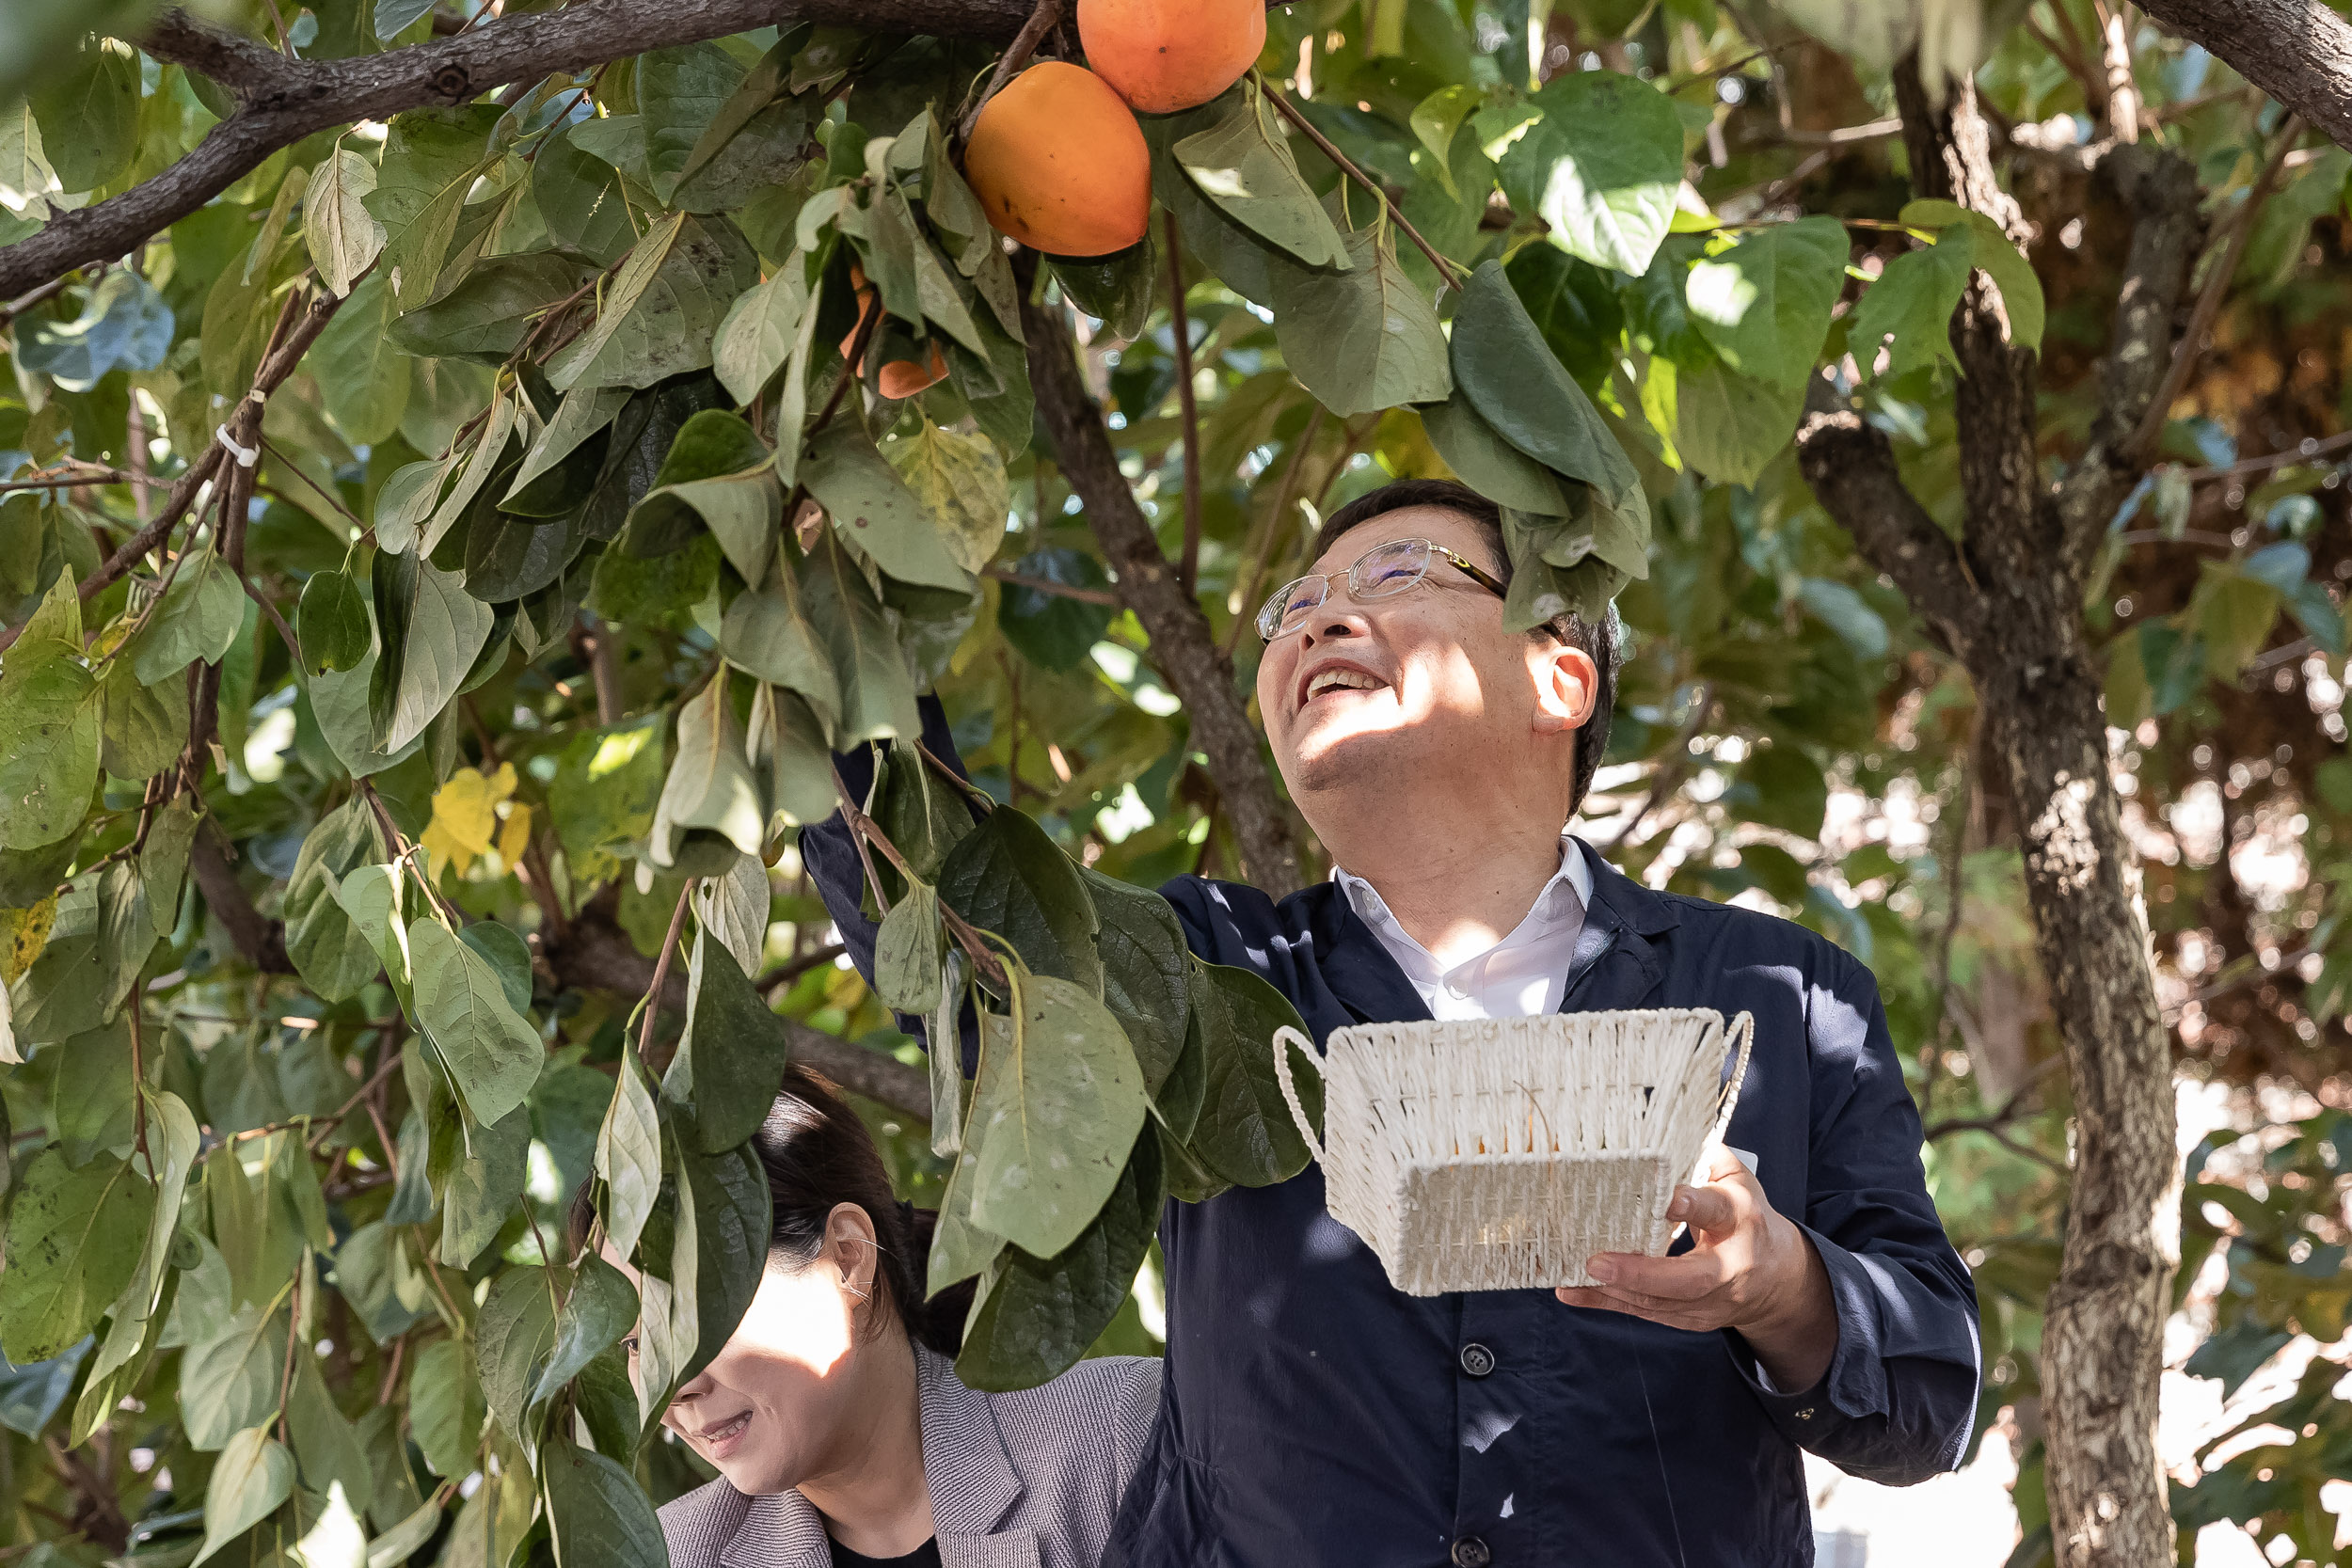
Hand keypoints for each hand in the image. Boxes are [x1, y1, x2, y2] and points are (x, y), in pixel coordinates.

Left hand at [1555, 1147, 1838, 1391]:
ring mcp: (1711, 1300)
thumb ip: (1705, 1155)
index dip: (1691, 1204)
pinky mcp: (1691, 1318)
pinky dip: (1607, 1303)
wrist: (1776, 1280)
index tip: (1665, 1198)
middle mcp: (1728, 1266)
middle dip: (1639, 1273)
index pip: (1715, 1210)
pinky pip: (1646, 1312)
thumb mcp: (1738, 1180)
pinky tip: (1572, 1291)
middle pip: (1688, 1279)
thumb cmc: (1746, 1218)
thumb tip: (1670, 1128)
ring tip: (1572, 1274)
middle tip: (1596, 1262)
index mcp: (1740, 1220)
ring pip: (1660, 1302)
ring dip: (1613, 1290)